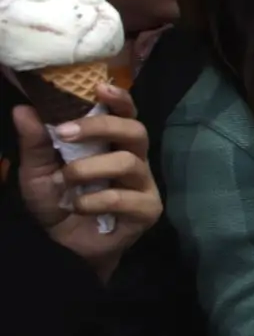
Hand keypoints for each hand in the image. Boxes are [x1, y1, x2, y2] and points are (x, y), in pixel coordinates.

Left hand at [12, 84, 161, 279]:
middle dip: (101, 127)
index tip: (99, 88)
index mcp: (111, 144)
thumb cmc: (56, 203)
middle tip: (66, 132)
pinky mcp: (146, 210)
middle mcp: (134, 160)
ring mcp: (144, 185)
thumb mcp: (37, 170)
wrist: (62, 247)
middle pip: (136, 131)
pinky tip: (78, 206)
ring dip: (89, 168)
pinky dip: (93, 200)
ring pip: (129, 162)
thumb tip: (24, 108)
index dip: (119, 99)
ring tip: (66, 181)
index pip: (126, 114)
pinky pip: (124, 197)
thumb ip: (34, 142)